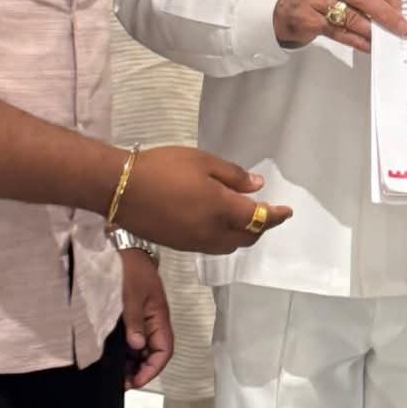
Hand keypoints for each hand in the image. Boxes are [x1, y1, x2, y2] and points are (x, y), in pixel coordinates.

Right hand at [116, 144, 292, 256]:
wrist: (119, 189)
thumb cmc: (163, 168)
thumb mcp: (202, 162)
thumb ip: (233, 176)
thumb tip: (257, 187)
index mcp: (222, 209)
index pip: (259, 218)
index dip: (275, 216)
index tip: (287, 211)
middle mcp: (213, 232)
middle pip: (247, 237)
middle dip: (261, 227)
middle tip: (266, 212)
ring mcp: (195, 242)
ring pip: (229, 245)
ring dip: (242, 235)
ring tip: (243, 219)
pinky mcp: (180, 245)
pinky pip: (211, 246)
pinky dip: (223, 238)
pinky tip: (217, 223)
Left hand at [119, 248, 174, 389]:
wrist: (122, 247)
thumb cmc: (130, 270)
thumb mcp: (131, 296)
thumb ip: (134, 322)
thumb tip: (137, 347)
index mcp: (159, 317)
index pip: (164, 350)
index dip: (152, 369)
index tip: (135, 381)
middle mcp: (154, 321)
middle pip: (155, 353)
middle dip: (142, 370)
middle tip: (122, 382)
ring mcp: (144, 319)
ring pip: (144, 348)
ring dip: (134, 363)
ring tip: (117, 374)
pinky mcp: (133, 316)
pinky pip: (134, 339)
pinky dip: (127, 352)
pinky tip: (115, 358)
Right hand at [274, 0, 406, 52]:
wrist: (284, 9)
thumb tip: (390, 7)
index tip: (400, 5)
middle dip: (385, 13)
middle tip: (400, 25)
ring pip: (350, 16)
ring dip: (371, 29)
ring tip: (386, 37)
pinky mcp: (307, 18)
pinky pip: (338, 32)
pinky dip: (356, 40)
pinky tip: (368, 45)